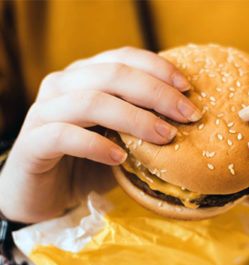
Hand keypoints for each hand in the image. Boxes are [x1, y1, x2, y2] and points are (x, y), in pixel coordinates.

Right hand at [0, 47, 201, 222]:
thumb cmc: (89, 163)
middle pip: (112, 74)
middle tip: (188, 115)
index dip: (159, 69)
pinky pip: (64, 135)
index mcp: (84, 77)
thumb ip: (141, 124)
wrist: (46, 192)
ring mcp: (43, 112)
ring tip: (165, 137)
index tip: (188, 89)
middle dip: (156, 93)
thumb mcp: (120, 139)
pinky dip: (96, 145)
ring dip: (134, 118)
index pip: (123, 58)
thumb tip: (183, 117)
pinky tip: (120, 158)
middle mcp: (62, 86)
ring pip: (90, 101)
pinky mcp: (32, 142)